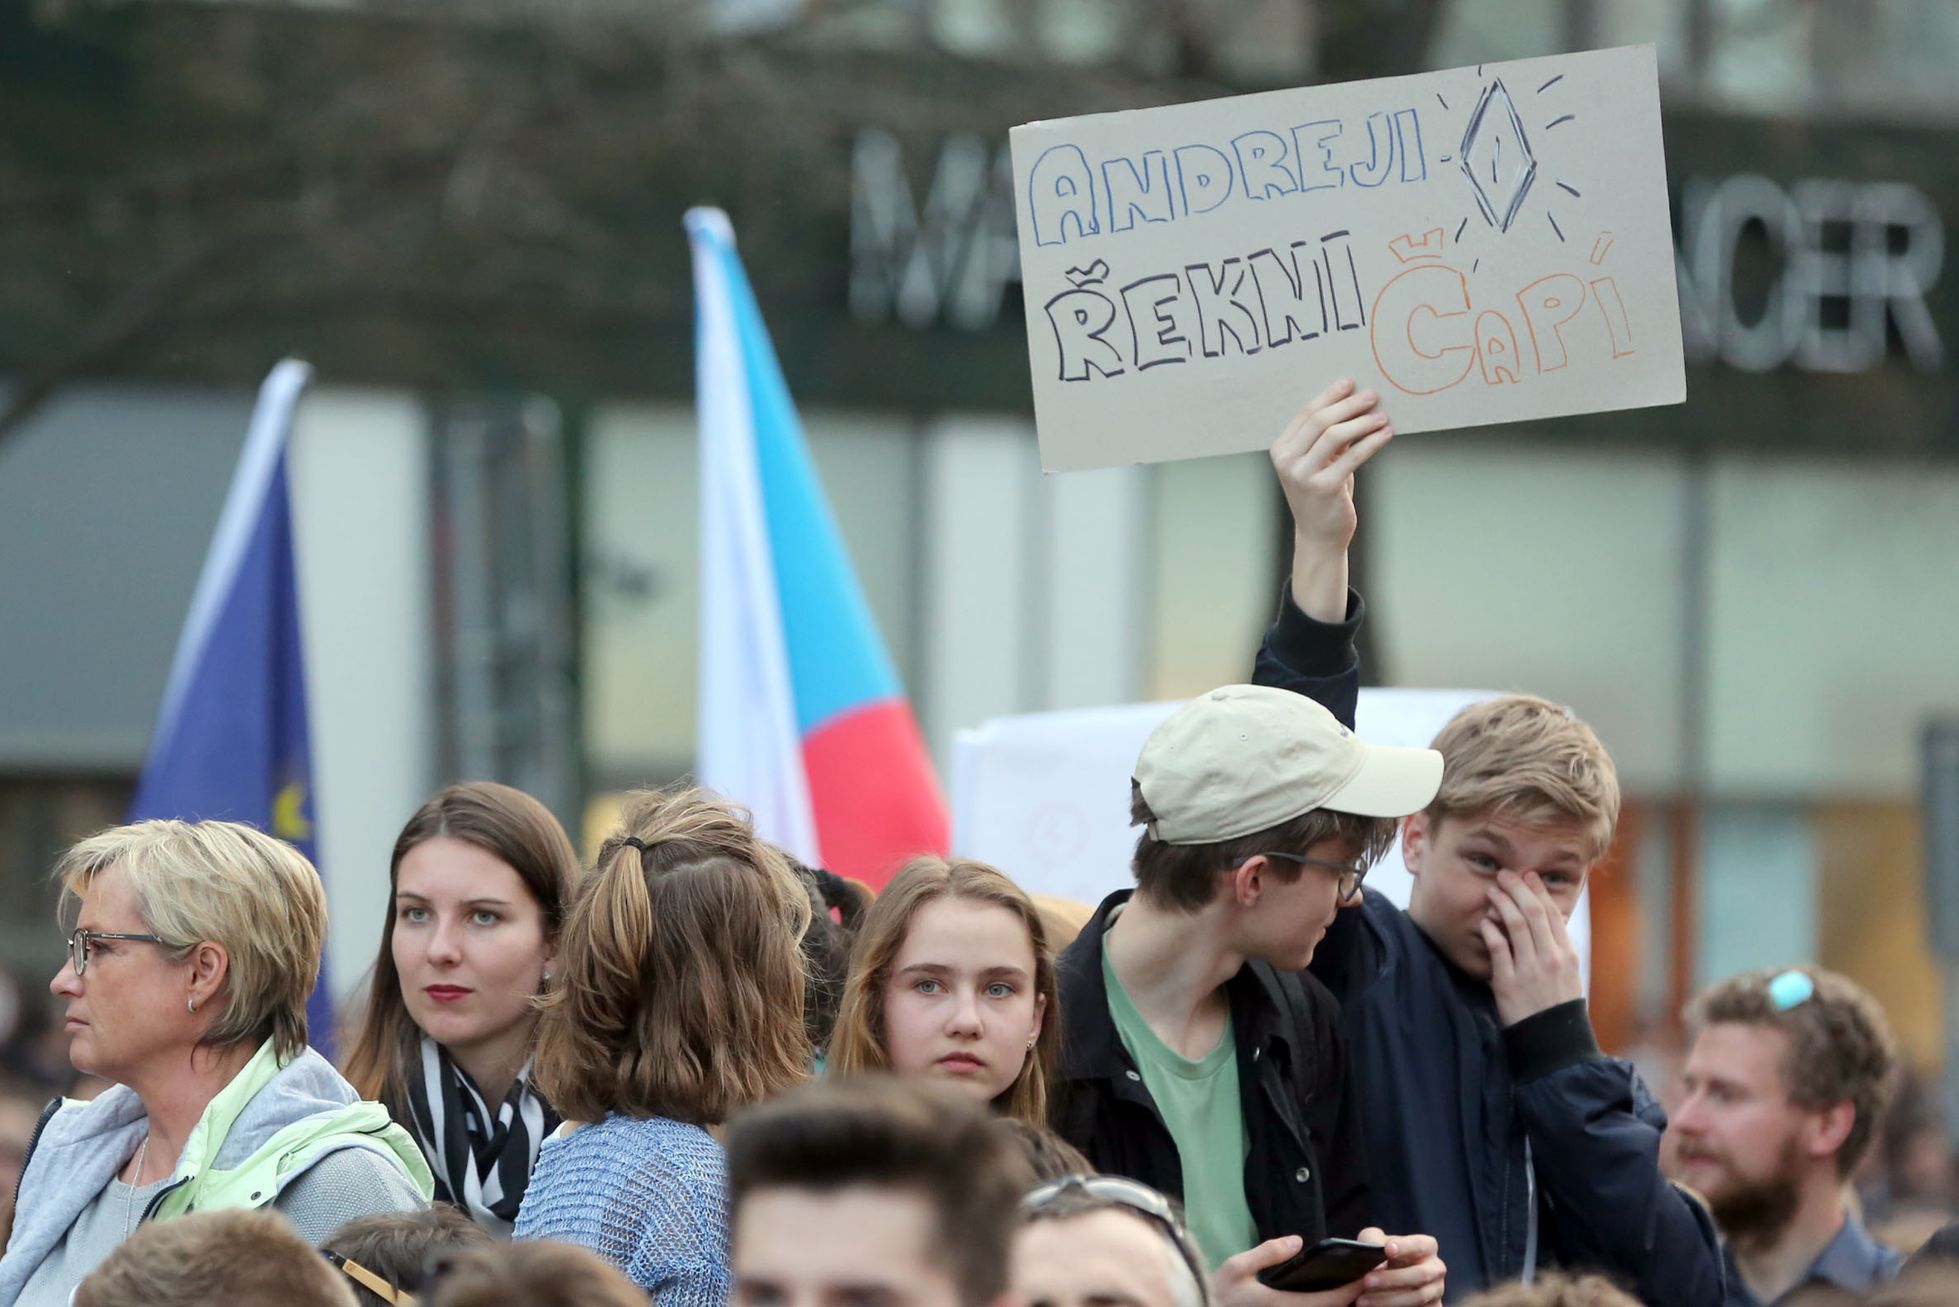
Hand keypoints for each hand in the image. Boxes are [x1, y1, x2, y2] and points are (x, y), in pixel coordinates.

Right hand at [1212, 1236, 1365, 1306]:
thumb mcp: (1237, 1268)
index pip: (1331, 1300)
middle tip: (1364, 1274)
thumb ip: (1268, 1252)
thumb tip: (1298, 1240)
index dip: (1352, 1288)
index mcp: (1285, 1305)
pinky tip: (1327, 1293)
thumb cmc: (1219, 1294)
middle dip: (1352, 1295)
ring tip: (1350, 1282)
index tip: (1366, 1272)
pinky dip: (1325, 1304)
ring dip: (1339, 1302)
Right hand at [1269, 378, 1393, 622]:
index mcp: (1281, 450)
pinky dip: (1371, 443)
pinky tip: (1385, 435)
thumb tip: (1354, 402)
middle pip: (1319, 421)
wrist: (1319, 535)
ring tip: (1381, 416)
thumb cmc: (1322, 494)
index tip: (1351, 383)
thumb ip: (1328, 436)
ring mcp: (1302, 476)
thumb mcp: (1320, 462)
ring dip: (1362, 422)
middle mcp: (1286, 461)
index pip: (1306, 414)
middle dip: (1348, 405)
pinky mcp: (1324, 488)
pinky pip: (1352, 457)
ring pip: (1334, 435)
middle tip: (1372, 396)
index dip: (1330, 395)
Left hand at [1354, 1229, 1444, 1306]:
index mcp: (1427, 1247)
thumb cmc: (1381, 1256)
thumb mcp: (1375, 1242)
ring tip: (1363, 1300)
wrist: (1386, 1281)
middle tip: (1367, 1281)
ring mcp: (1436, 1290)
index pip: (1420, 1244)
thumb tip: (1375, 1249)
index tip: (1387, 1249)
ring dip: (1388, 1300)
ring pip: (1417, 1297)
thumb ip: (1374, 1240)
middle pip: (1420, 1275)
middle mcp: (1436, 1268)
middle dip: (1391, 1279)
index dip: (1405, 1247)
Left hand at [1478, 871, 1584, 1026]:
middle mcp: (1550, 958)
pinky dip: (1491, 931)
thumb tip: (1548, 917)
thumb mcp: (1568, 973)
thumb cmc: (1558, 1005)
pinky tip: (1486, 921)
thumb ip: (1557, 946)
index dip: (1538, 891)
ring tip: (1492, 891)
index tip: (1527, 876)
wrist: (1552, 1041)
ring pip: (1515, 925)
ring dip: (1502, 903)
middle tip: (1505, 875)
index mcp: (1566, 954)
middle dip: (1518, 889)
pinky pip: (1498, 949)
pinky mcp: (1508, 983)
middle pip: (1533, 912)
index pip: (1552, 913)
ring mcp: (1529, 969)